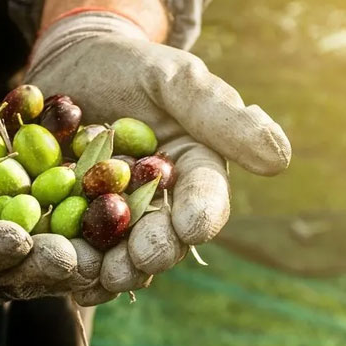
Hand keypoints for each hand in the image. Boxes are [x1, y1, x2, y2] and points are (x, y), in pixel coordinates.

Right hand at [0, 51, 97, 301]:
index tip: (15, 239)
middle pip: (10, 271)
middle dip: (43, 264)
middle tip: (75, 258)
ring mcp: (10, 244)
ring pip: (46, 258)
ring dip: (78, 255)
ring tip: (108, 249)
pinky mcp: (40, 223)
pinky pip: (68, 228)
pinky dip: (94, 224)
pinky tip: (122, 217)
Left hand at [25, 12, 291, 304]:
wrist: (73, 66)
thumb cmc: (131, 66)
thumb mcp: (174, 79)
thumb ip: (219, 115)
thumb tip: (279, 159)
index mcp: (193, 171)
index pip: (205, 198)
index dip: (201, 214)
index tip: (192, 228)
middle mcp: (159, 204)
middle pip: (163, 237)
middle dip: (154, 252)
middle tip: (140, 261)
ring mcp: (115, 218)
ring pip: (120, 254)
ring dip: (112, 270)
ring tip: (98, 276)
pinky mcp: (74, 222)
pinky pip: (77, 250)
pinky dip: (72, 266)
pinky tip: (66, 279)